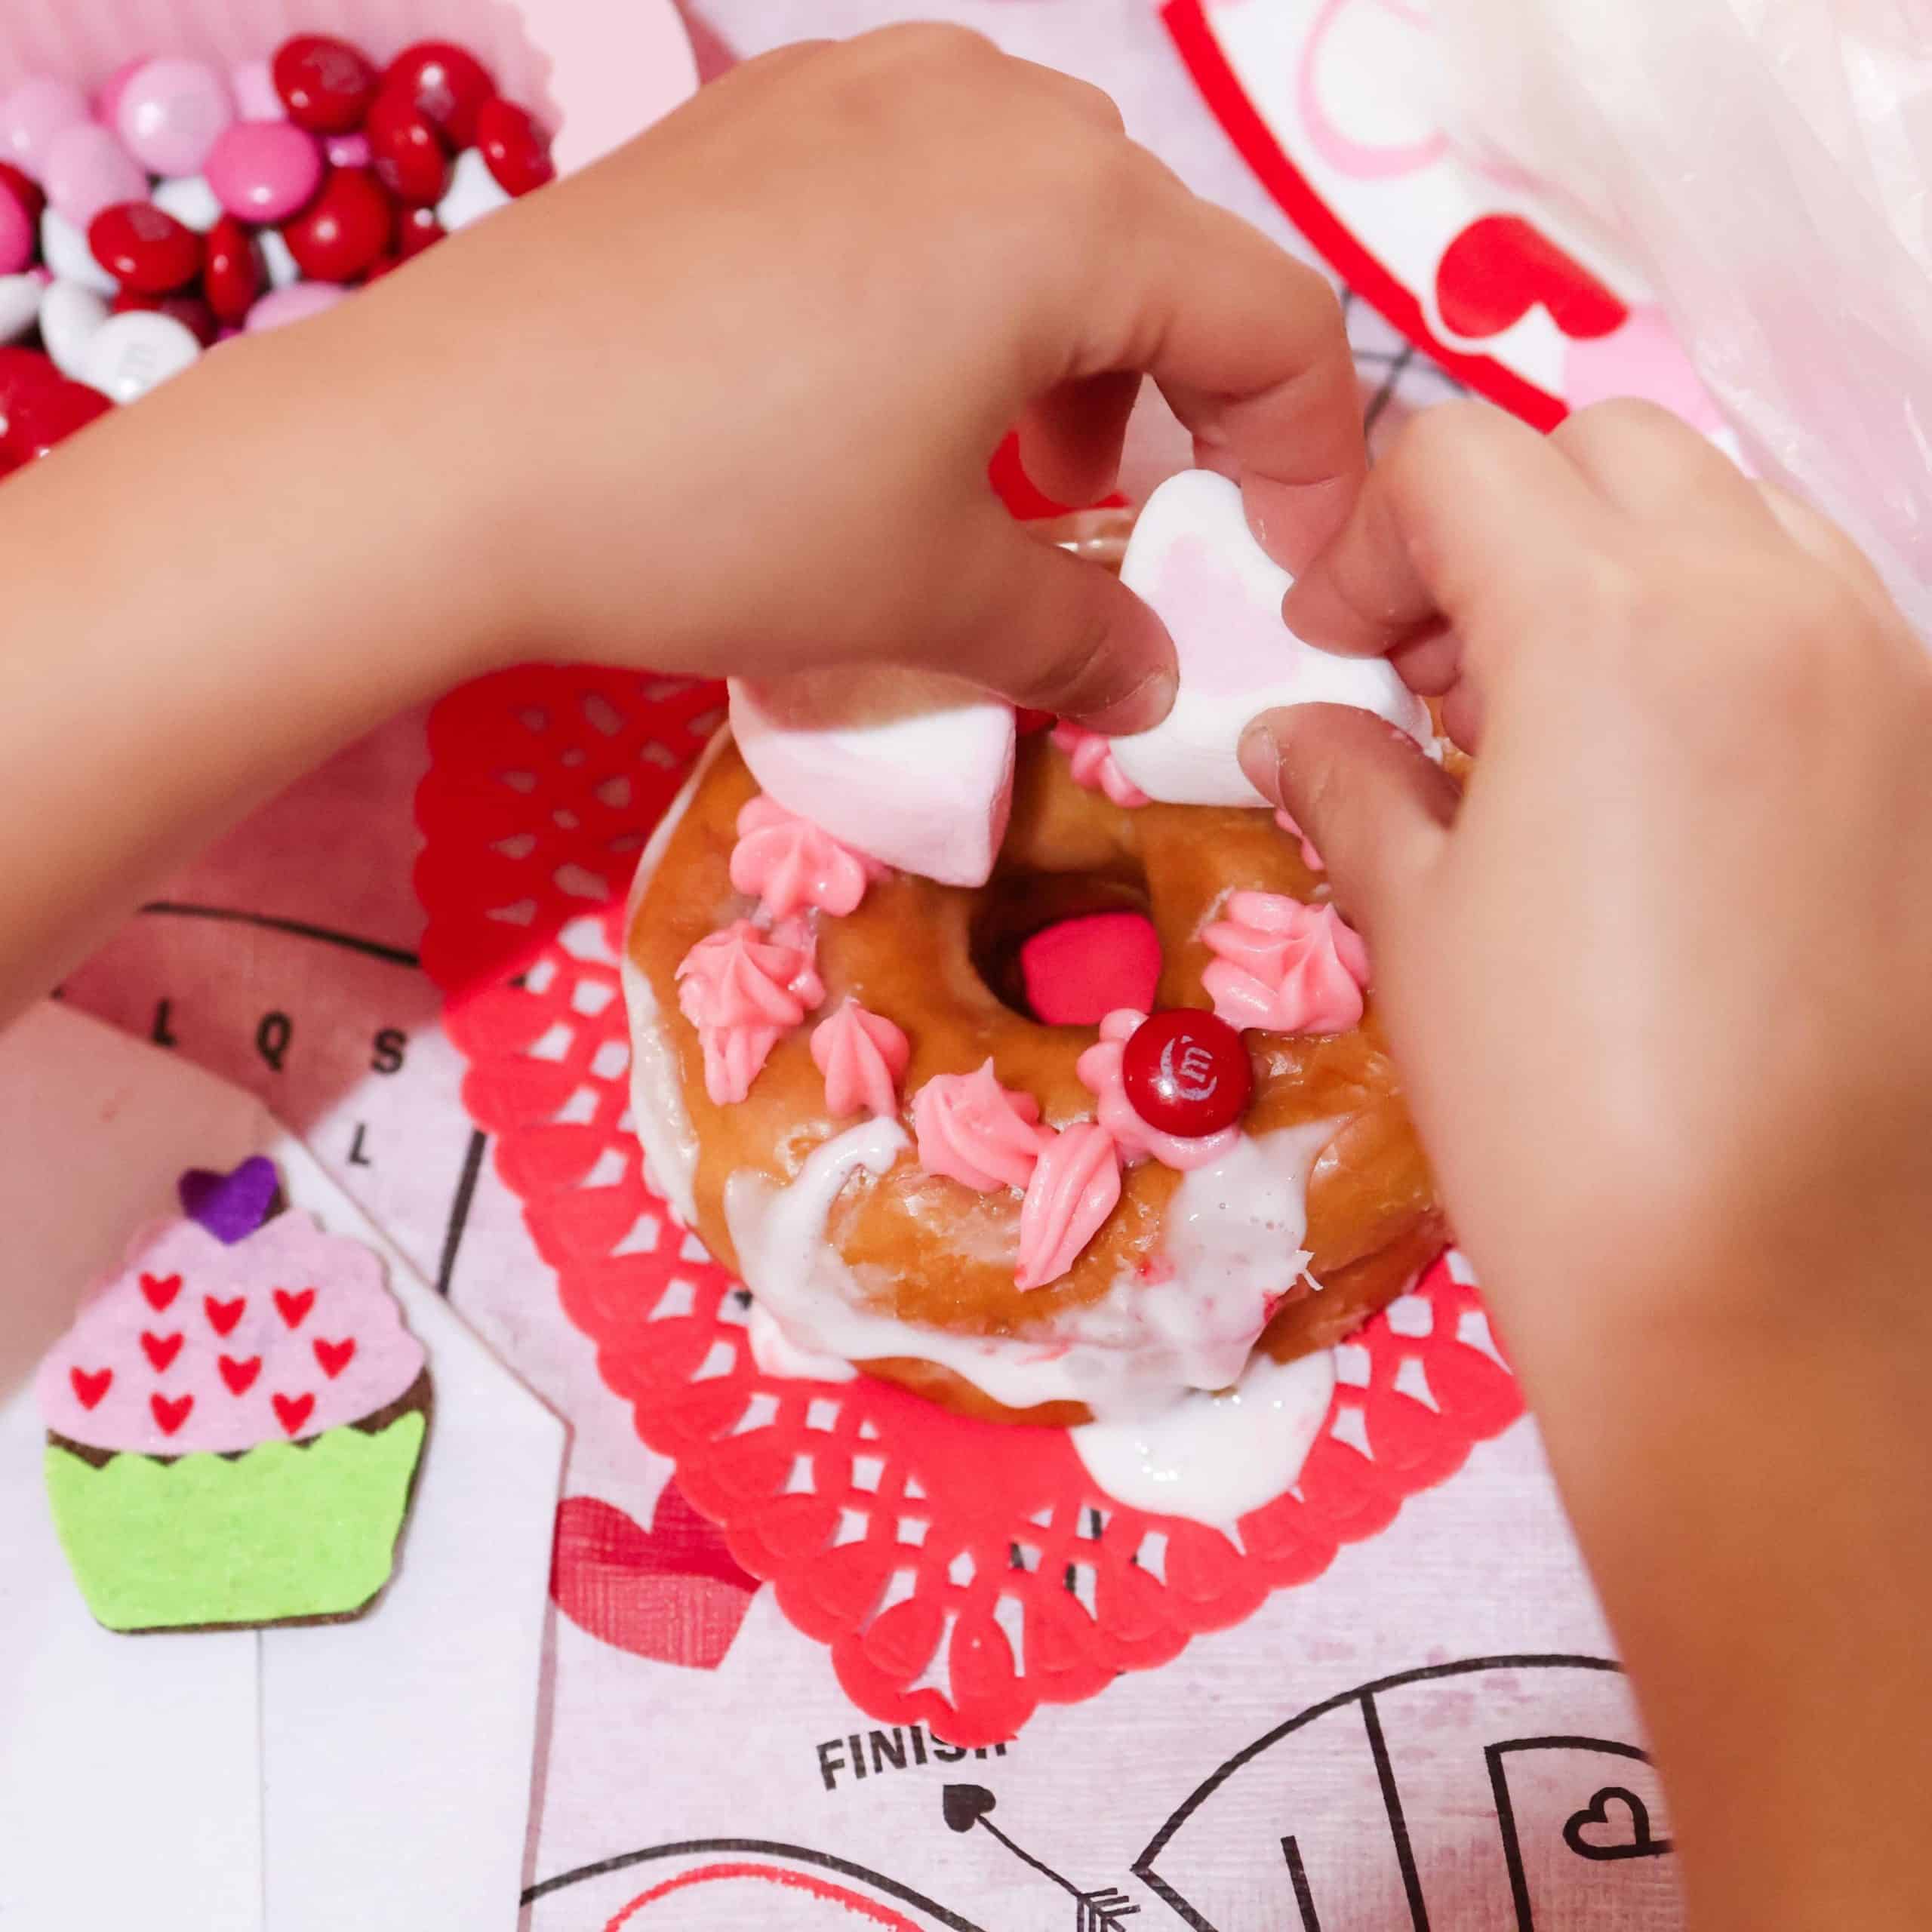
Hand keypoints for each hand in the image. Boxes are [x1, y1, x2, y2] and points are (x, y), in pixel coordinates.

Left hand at [328, 25, 1362, 731]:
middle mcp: (988, 104)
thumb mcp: (929, 598)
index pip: (1276, 323)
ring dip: (1068, 354)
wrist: (445, 449)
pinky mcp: (767, 111)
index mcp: (1073, 210)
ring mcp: (864, 84)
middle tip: (1114, 528)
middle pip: (1165, 255)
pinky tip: (886, 394)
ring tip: (997, 473)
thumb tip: (1148, 684)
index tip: (1282, 571)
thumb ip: (1078, 639)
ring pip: (1047, 214)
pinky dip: (964, 299)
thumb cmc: (723, 517)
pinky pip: (932, 188)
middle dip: (1176, 409)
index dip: (1312, 463)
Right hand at [1241, 397, 1931, 1930]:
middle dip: (1493, 526)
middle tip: (1426, 674)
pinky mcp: (1927, 757)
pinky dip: (1712, 633)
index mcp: (1610, 622)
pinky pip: (1811, 614)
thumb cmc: (1549, 1102)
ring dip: (1611, 566)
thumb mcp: (1415, 919)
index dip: (1365, 539)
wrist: (1757, 1283)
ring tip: (1538, 721)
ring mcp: (1879, 673)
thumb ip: (1350, 779)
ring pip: (1728, 512)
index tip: (1330, 646)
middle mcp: (1770, 603)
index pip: (1460, 463)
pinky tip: (1651, 778)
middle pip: (1604, 450)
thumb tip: (1297, 726)